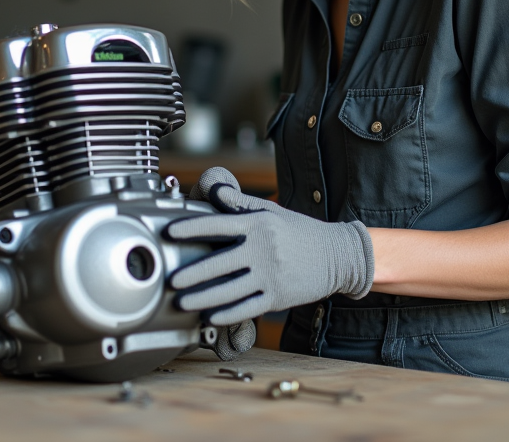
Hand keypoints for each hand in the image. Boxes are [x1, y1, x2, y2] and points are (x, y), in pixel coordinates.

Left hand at [166, 167, 374, 326]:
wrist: (338, 255)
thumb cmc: (301, 231)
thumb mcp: (272, 211)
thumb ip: (240, 203)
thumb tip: (214, 191)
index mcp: (259, 225)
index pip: (218, 224)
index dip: (191, 228)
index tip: (170, 232)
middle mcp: (263, 249)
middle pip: (219, 263)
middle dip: (191, 273)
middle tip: (171, 280)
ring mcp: (271, 275)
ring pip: (230, 290)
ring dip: (203, 298)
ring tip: (183, 302)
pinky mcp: (279, 296)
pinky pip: (248, 308)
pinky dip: (227, 314)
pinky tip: (210, 317)